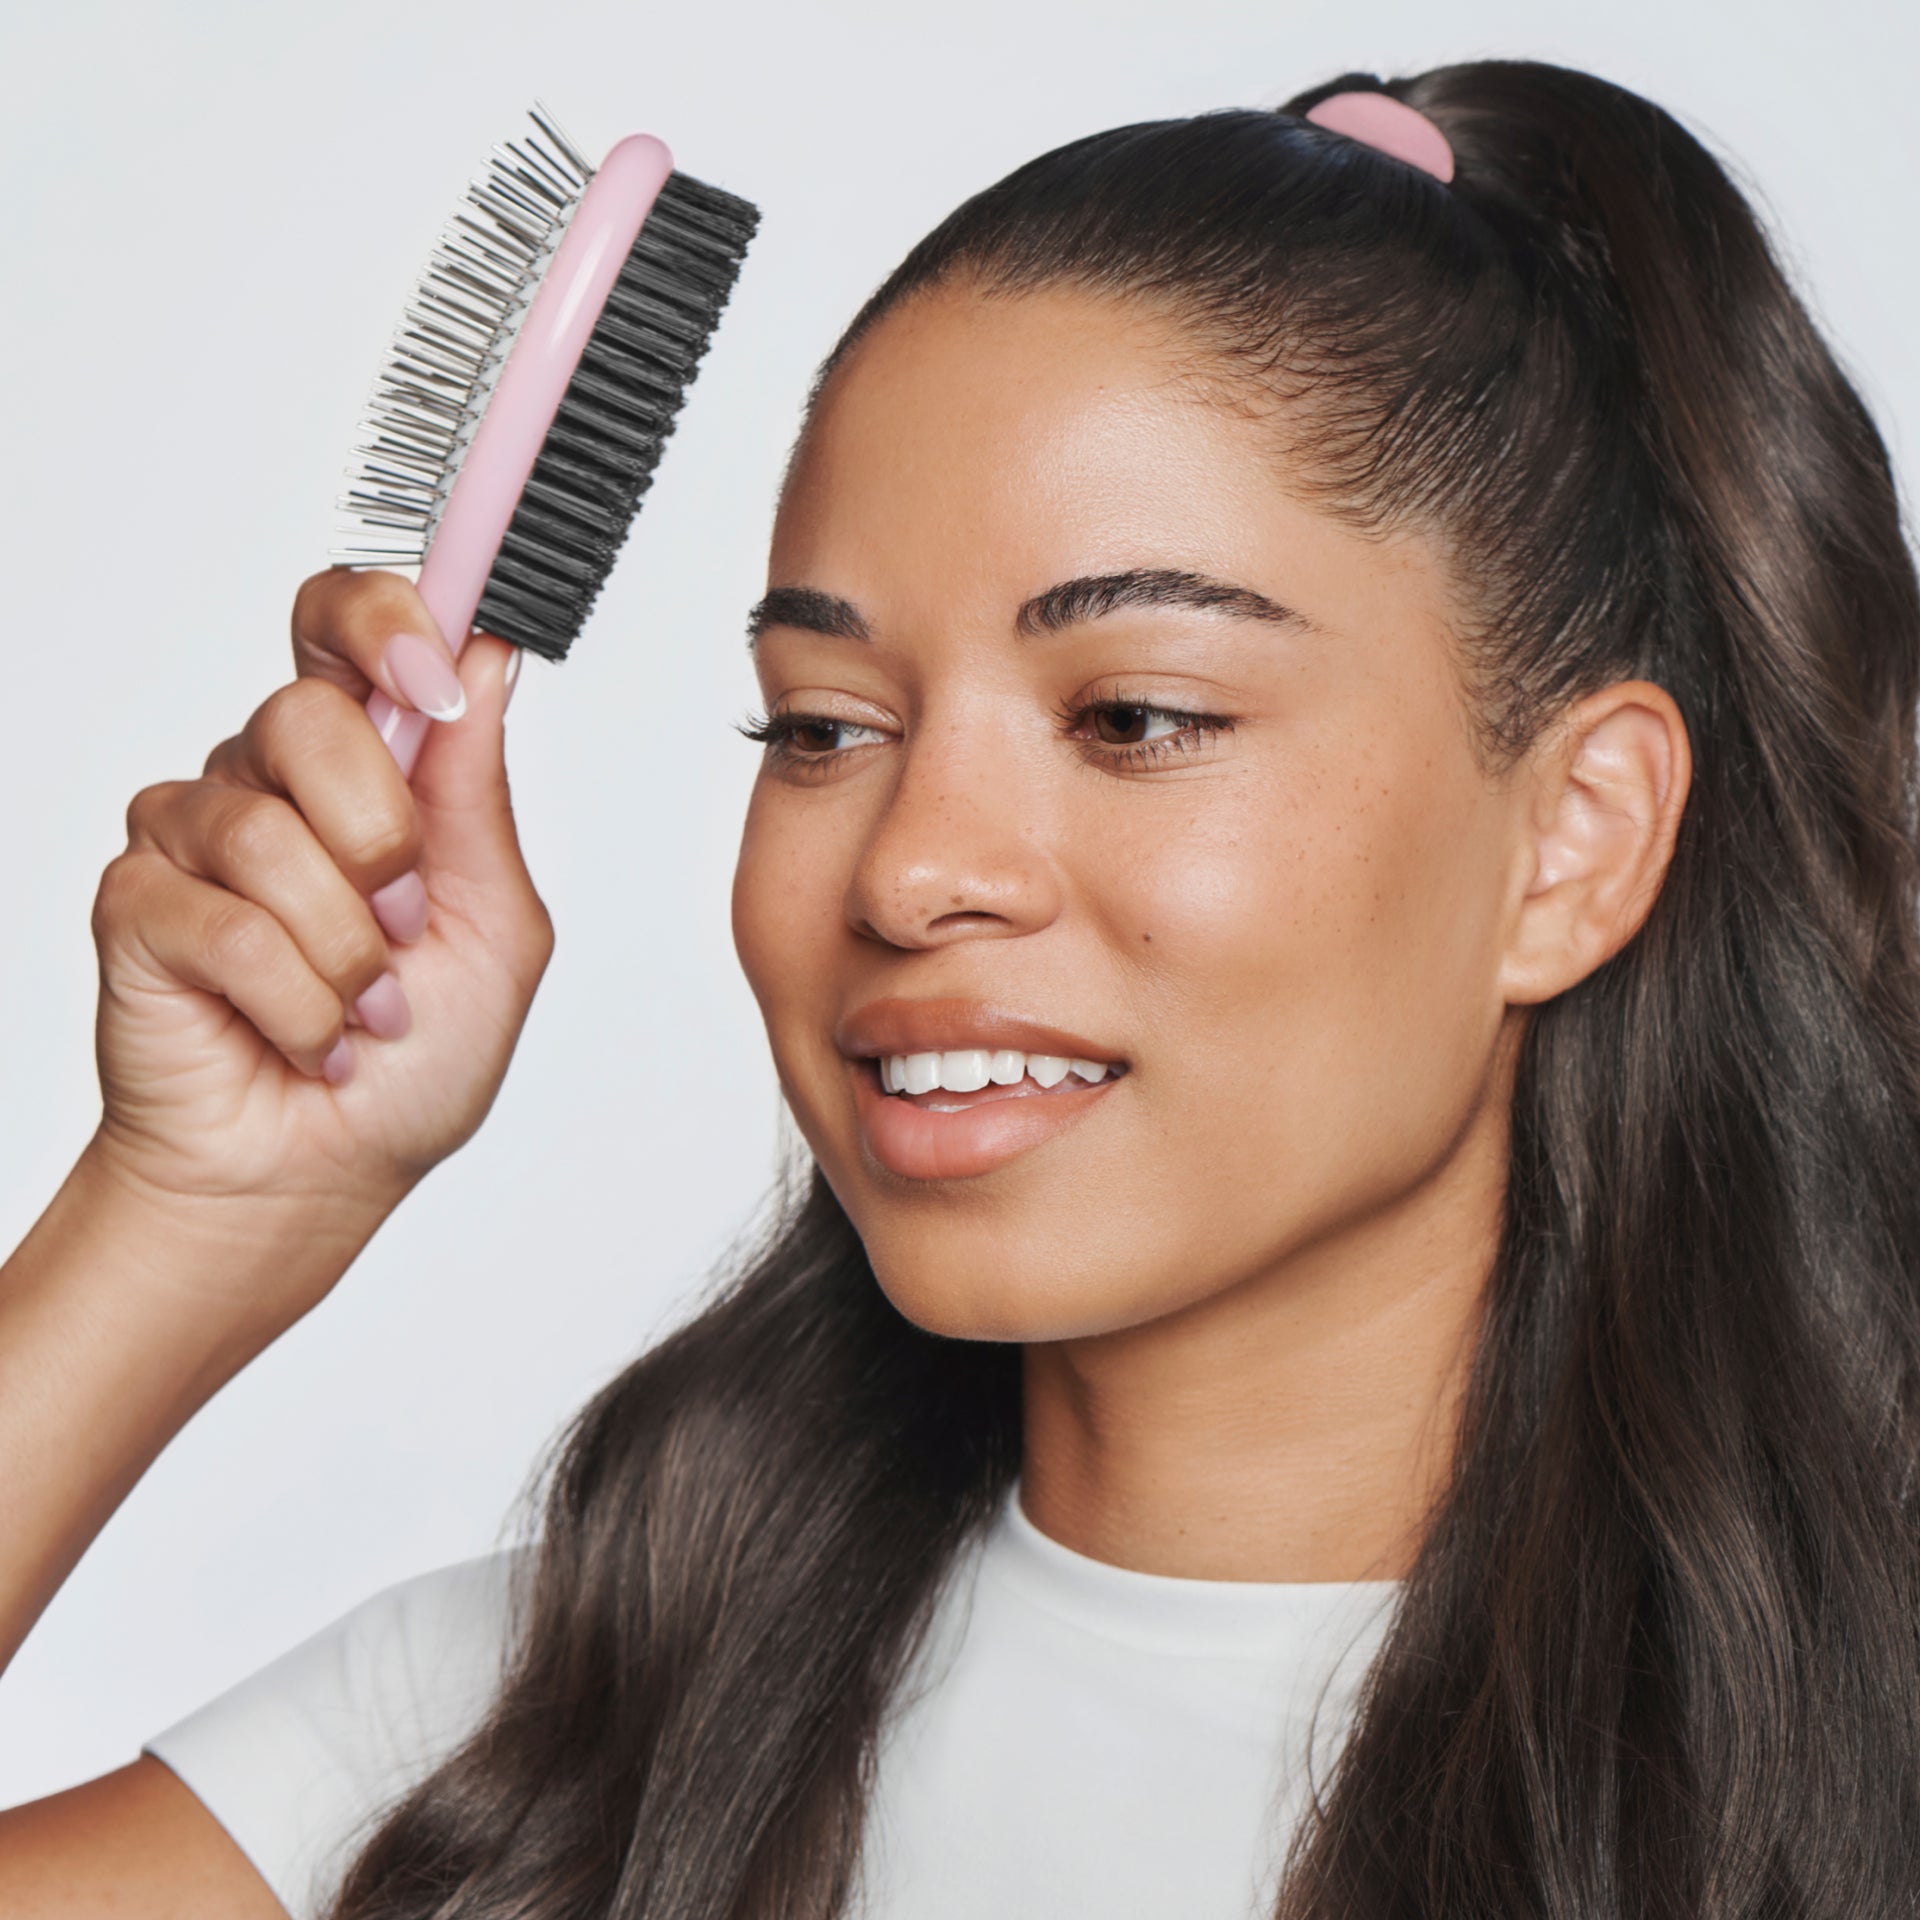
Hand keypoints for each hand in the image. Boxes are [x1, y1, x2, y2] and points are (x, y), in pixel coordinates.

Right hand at [85, 569, 552, 1318]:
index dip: (383, 616)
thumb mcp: (496, 928)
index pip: (347, 624)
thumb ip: (478, 797)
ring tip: (363, 1010)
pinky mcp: (137, 905)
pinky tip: (308, 1039)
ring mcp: (193, 836)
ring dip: (347, 952)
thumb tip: (483, 658)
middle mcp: (272, 783)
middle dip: (383, 841)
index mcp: (367, 767)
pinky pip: (226, 923)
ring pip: (270, 832)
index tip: (433, 670)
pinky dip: (298, 1004)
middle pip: (308, 712)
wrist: (327, 1174)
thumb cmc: (414, 1058)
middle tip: (401, 926)